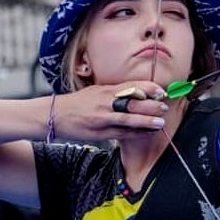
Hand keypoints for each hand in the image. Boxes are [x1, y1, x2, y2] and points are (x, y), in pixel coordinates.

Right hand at [52, 81, 167, 141]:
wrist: (55, 115)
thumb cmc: (79, 102)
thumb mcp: (97, 91)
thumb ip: (117, 91)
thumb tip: (140, 91)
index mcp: (106, 90)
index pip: (131, 86)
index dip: (148, 88)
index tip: (161, 91)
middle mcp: (105, 103)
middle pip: (132, 102)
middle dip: (150, 105)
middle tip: (164, 107)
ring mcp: (102, 119)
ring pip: (128, 120)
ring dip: (146, 121)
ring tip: (160, 123)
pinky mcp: (99, 133)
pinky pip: (121, 134)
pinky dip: (135, 134)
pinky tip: (146, 133)